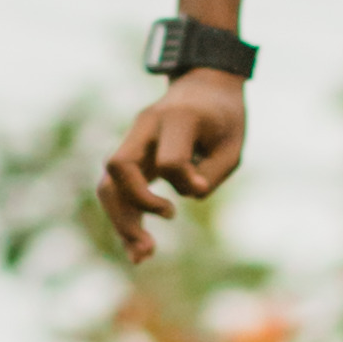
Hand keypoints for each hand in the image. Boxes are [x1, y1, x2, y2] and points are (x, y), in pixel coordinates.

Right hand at [100, 77, 248, 261]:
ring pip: (109, 184)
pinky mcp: (130, 155)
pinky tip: (137, 249)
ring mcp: (133, 139)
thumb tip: (188, 195)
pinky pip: (115, 189)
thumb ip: (212, 173)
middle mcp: (146, 126)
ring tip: (143, 255)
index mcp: (177, 118)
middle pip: (119, 167)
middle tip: (155, 242)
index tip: (200, 187)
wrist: (203, 86)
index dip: (185, 182)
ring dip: (121, 221)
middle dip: (133, 208)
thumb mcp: (233, 144)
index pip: (169, 160)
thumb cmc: (223, 118)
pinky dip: (124, 219)